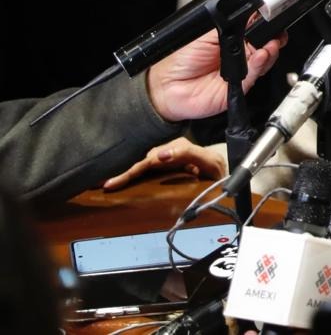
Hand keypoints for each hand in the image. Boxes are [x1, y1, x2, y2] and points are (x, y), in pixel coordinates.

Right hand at [103, 136, 226, 189]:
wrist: (223, 169)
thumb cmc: (215, 165)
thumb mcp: (206, 160)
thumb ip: (186, 154)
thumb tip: (160, 155)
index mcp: (175, 150)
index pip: (147, 162)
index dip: (129, 173)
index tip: (111, 184)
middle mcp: (167, 153)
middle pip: (140, 164)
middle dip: (121, 175)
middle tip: (102, 186)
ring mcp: (165, 160)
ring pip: (140, 168)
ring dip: (124, 177)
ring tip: (105, 186)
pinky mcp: (165, 168)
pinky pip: (146, 172)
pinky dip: (132, 177)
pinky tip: (118, 184)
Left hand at [145, 29, 284, 122]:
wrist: (167, 87)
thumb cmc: (180, 60)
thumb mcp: (206, 34)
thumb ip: (232, 26)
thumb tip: (254, 14)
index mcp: (234, 38)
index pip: (258, 29)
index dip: (268, 24)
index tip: (274, 18)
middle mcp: (241, 54)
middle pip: (267, 43)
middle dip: (274, 37)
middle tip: (274, 34)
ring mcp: (242, 70)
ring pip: (266, 60)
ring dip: (270, 51)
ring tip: (267, 46)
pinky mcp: (241, 87)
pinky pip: (255, 75)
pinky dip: (260, 65)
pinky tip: (259, 57)